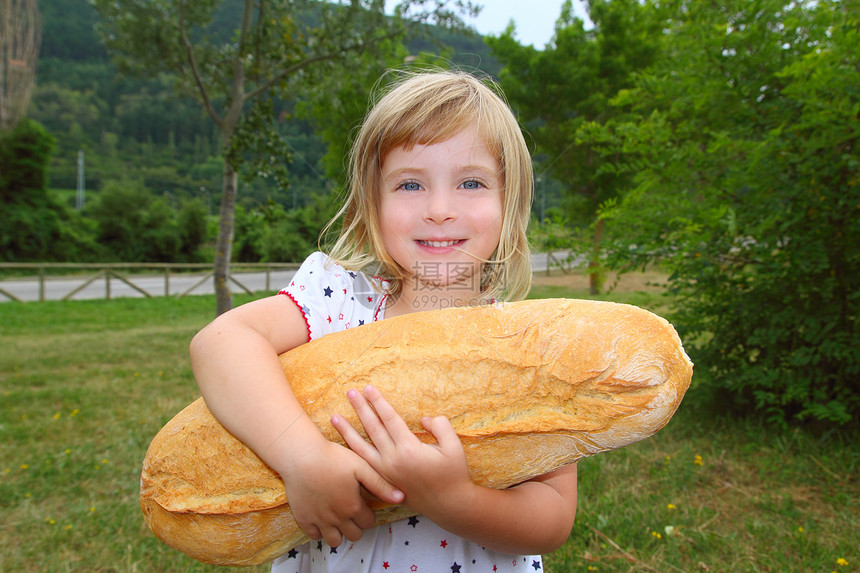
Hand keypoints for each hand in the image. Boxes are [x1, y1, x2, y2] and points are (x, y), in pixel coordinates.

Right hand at [280, 428, 404, 547]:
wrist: (302, 456)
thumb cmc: (333, 458)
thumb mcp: (361, 467)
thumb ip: (381, 484)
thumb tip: (401, 498)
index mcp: (353, 507)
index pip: (368, 523)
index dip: (368, 515)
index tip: (364, 505)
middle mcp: (338, 518)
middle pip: (354, 535)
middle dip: (356, 526)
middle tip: (352, 512)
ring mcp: (320, 521)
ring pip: (335, 541)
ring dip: (339, 533)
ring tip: (338, 518)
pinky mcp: (304, 519)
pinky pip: (314, 536)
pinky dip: (320, 531)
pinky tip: (322, 517)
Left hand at [331, 385, 474, 516]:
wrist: (448, 505)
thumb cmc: (454, 474)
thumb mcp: (454, 446)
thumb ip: (440, 426)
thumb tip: (423, 419)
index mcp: (409, 448)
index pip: (389, 419)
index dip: (379, 402)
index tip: (369, 389)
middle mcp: (393, 460)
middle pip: (372, 428)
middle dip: (361, 408)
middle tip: (350, 393)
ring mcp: (385, 472)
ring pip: (361, 447)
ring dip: (347, 431)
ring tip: (335, 417)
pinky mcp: (383, 481)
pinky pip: (363, 463)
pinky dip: (352, 452)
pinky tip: (344, 443)